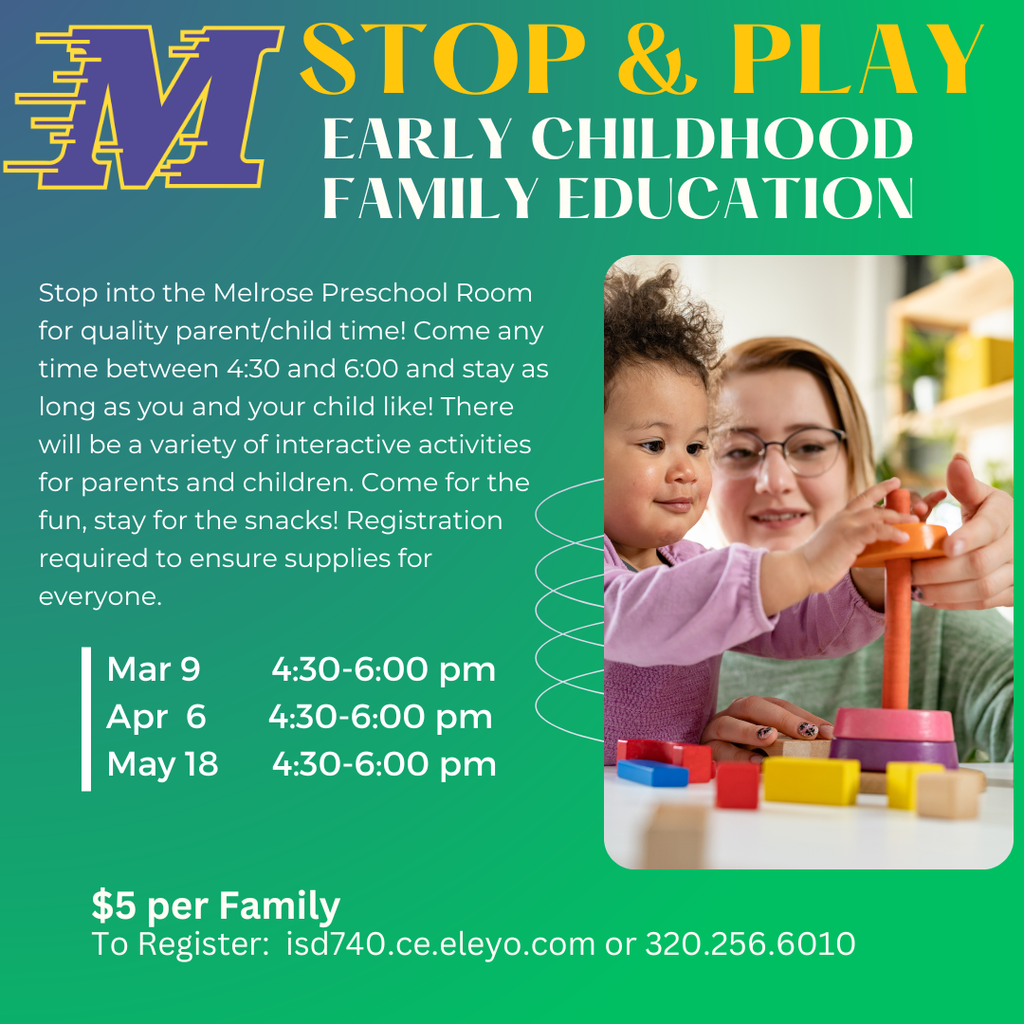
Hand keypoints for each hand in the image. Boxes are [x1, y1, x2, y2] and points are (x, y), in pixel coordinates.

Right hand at [702, 696, 833, 762]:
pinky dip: (738, 755)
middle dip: (782, 719)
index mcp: (752, 708)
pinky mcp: (708, 748)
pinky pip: (720, 750)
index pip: (779, 705)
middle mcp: (734, 713)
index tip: (828, 733)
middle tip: (806, 733)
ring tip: (771, 737)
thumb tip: (829, 742)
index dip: (803, 716)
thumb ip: (793, 740)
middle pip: (753, 706)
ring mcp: (716, 729)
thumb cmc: (747, 750)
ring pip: (729, 724)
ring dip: (751, 731)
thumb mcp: (772, 743)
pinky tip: (757, 761)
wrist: (706, 757)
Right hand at [759, 478, 915, 615]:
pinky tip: (904, 538)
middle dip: (895, 501)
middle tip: (914, 504)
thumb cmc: (815, 564)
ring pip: (878, 515)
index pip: (861, 498)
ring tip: (915, 522)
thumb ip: (850, 541)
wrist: (800, 570)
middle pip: (873, 503)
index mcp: (839, 519)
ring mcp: (845, 526)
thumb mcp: (835, 546)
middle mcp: (842, 518)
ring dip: (899, 517)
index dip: (879, 489)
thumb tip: (868, 547)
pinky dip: (892, 533)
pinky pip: (877, 530)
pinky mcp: (849, 537)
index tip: (894, 482)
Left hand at [911, 453, 1012, 608]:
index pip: (988, 528)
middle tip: (908, 571)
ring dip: (942, 591)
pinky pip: (982, 603)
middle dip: (938, 571)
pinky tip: (928, 597)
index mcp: (1005, 515)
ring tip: (912, 587)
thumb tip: (956, 461)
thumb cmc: (988, 513)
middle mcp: (1017, 545)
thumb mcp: (980, 495)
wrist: (1013, 538)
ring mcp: (1018, 572)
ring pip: (980, 589)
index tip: (945, 546)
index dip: (967, 537)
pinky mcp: (1012, 593)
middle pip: (978, 564)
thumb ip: (964, 484)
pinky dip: (952, 603)